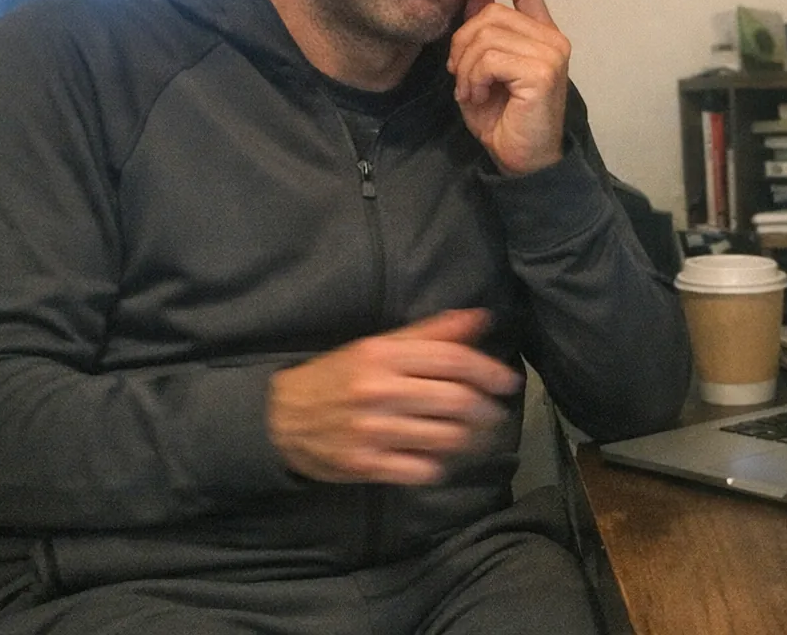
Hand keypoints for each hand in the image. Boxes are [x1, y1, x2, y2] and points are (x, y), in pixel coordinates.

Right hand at [267, 309, 521, 484]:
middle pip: (455, 400)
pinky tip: (442, 458)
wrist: (279, 418)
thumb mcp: (378, 346)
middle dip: (486, 409)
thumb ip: (431, 333)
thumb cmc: (336, 376)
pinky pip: (420, 469)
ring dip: (470, 439)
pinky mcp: (365, 465)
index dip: (488, 371)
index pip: (452, 361)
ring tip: (477, 437)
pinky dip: (439, 465)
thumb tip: (480, 318)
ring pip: (444, 437)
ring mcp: (372, 431)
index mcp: (384, 355)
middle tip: (496, 414)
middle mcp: (379, 390)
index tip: (508, 382)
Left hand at [448, 0, 570, 175]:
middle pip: (492, 12)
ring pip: (487, 35)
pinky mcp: (542, 73)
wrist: (522, 160)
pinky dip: (473, 78)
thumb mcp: (484, 68)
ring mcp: (551, 54)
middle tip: (457, 74)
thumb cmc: (503, 118)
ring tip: (468, 90)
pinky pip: (490, 59)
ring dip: (465, 66)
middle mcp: (553, 39)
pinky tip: (477, 96)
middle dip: (462, 41)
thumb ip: (482, 33)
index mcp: (542, 34)